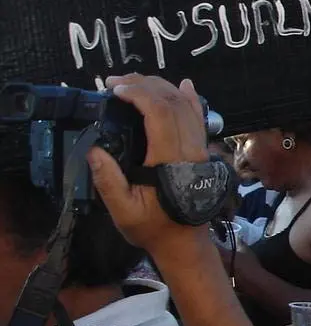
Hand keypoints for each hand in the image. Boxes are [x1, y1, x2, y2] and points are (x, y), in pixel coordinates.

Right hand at [87, 75, 209, 254]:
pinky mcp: (202, 152)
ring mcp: (200, 149)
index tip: (114, 90)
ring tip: (134, 82)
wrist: (185, 243)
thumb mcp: (124, 211)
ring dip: (161, 87)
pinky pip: (199, 118)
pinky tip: (183, 84)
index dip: (138, 94)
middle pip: (173, 102)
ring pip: (187, 106)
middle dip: (144, 84)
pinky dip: (191, 98)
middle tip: (115, 82)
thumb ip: (108, 181)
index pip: (160, 113)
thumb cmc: (153, 227)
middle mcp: (191, 150)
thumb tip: (94, 150)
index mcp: (172, 160)